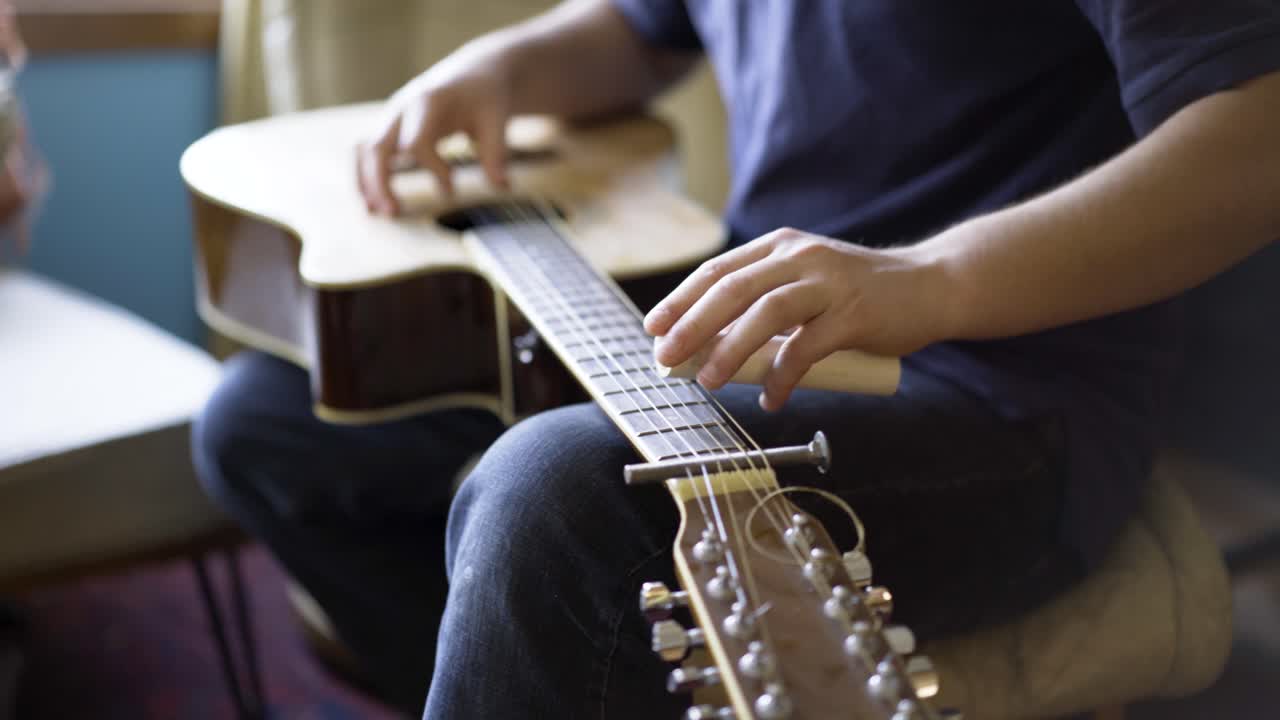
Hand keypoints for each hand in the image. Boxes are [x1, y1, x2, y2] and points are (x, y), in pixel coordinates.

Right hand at [357, 42, 512, 214]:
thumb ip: (495, 153)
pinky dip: (365, 175)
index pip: (416, 142)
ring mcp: (392, 117)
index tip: (452, 189)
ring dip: (366, 181)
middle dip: (380, 182)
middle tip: (393, 213)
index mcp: (428, 103)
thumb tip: (502, 186)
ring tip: (375, 212)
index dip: (431, 169)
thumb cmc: (484, 97)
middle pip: (378, 148)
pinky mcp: (390, 126)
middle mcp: (403, 109)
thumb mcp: (495, 120)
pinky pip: (366, 151)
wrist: (474, 73)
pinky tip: (372, 202)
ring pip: (364, 150)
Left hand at [644, 228, 954, 409]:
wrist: (930, 286)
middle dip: (692, 326)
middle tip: (666, 359)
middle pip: (731, 290)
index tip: (654, 329)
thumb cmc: (860, 295)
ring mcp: (827, 283)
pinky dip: (783, 376)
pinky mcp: (853, 314)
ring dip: (731, 350)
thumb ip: (766, 307)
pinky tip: (772, 398)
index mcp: (780, 249)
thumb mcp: (806, 286)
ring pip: (765, 314)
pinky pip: (807, 348)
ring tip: (710, 381)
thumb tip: (713, 350)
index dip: (681, 300)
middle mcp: (799, 258)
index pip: (717, 271)